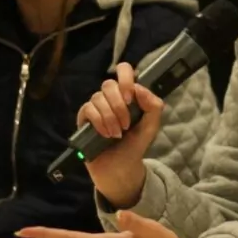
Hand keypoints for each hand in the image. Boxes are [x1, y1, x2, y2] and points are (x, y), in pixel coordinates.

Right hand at [78, 62, 163, 208]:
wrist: (121, 167)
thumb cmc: (135, 144)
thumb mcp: (151, 126)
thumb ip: (153, 106)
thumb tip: (139, 88)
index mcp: (127, 94)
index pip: (123, 70)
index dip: (126, 78)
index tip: (130, 97)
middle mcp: (110, 97)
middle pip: (108, 84)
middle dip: (119, 106)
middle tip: (126, 125)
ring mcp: (96, 106)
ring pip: (98, 97)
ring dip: (110, 117)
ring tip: (116, 134)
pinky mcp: (84, 118)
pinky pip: (88, 109)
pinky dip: (99, 122)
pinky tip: (105, 134)